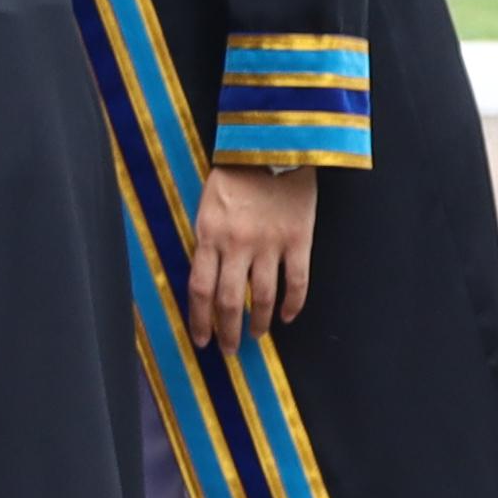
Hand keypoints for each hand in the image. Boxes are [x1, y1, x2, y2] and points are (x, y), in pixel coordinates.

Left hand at [184, 158, 320, 351]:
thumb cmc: (234, 175)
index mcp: (209, 236)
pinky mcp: (299, 240)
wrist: (273, 147)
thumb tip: (205, 278)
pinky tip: (286, 316)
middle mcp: (237, 245)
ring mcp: (270, 244)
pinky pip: (296, 281)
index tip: (201, 339)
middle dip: (227, 331)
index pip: (199, 289)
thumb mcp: (206, 206)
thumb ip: (206, 241)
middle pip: (228, 300)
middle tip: (229, 350)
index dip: (199, 320)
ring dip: (257, 322)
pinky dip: (292, 304)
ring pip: (262, 296)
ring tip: (255, 336)